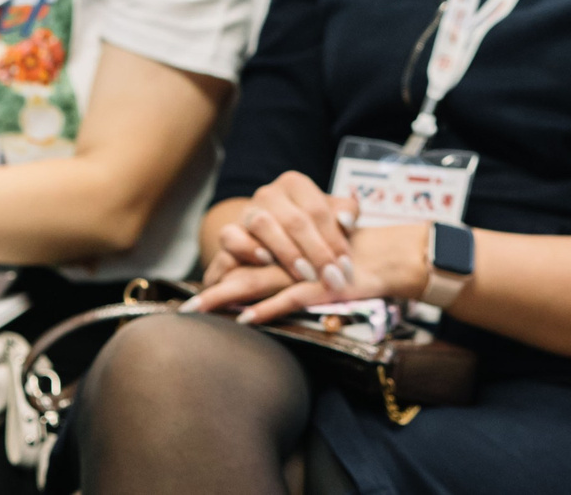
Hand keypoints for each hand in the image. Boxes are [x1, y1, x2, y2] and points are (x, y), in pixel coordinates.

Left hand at [189, 222, 431, 325]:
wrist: (386, 257)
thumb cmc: (348, 260)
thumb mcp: (315, 264)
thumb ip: (290, 271)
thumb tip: (255, 289)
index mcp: (283, 250)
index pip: (245, 258)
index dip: (221, 273)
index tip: (197, 293)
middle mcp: (286, 259)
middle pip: (241, 271)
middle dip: (212, 290)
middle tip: (184, 308)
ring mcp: (301, 273)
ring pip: (255, 283)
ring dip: (225, 298)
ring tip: (199, 311)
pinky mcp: (318, 289)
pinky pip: (287, 299)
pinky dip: (266, 310)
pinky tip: (245, 320)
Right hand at [219, 172, 355, 291]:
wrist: (272, 244)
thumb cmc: (310, 231)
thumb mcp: (331, 218)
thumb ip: (347, 214)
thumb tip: (347, 221)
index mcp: (295, 184)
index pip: (318, 210)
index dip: (335, 240)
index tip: (346, 267)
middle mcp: (269, 193)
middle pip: (295, 220)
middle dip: (317, 252)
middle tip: (331, 277)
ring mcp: (247, 211)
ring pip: (263, 224)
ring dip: (287, 252)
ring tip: (306, 274)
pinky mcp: (228, 232)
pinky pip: (231, 236)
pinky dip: (248, 249)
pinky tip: (267, 261)